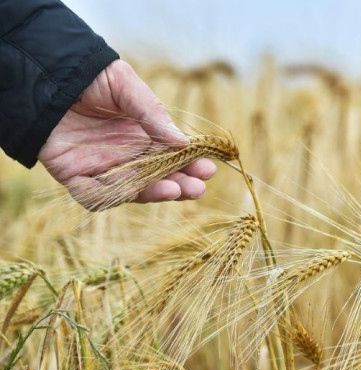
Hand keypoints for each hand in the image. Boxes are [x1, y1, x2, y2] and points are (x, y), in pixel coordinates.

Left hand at [38, 60, 215, 209]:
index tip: (209, 167)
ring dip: (154, 194)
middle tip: (198, 187)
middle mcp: (127, 156)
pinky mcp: (75, 176)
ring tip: (175, 189)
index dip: (190, 165)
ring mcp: (102, 168)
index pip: (172, 158)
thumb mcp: (127, 87)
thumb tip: (182, 142)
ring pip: (132, 191)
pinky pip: (92, 196)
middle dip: (180, 184)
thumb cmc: (92, 78)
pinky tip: (127, 192)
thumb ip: (152, 114)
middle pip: (157, 179)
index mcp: (144, 137)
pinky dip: (105, 198)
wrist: (47, 75)